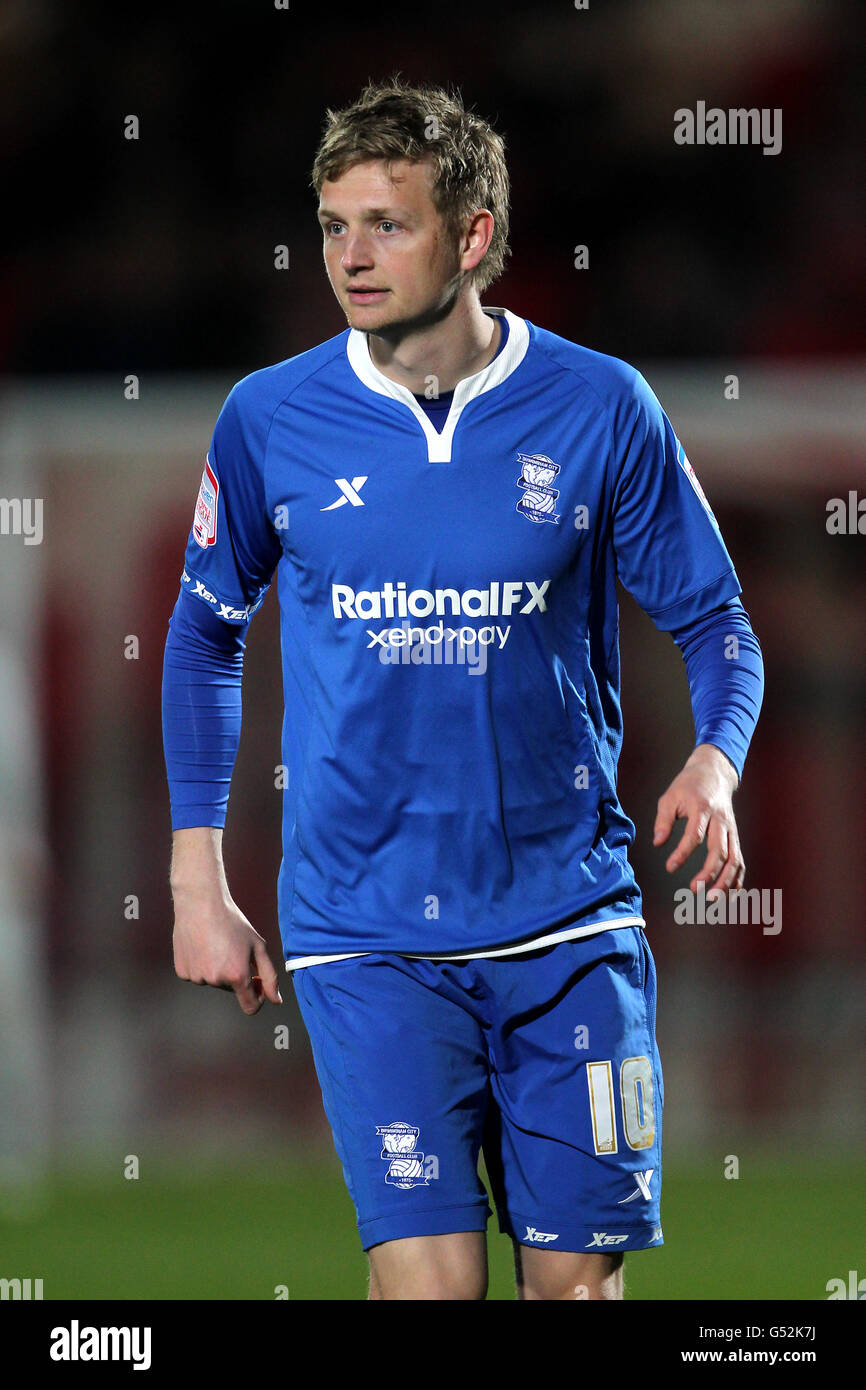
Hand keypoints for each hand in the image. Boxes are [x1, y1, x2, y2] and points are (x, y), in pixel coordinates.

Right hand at [172, 889, 282, 1015]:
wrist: (200, 904)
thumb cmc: (232, 922)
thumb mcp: (258, 946)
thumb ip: (269, 976)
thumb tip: (276, 1000)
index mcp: (237, 975)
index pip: (250, 1007)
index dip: (257, 998)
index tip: (256, 982)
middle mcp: (216, 980)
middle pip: (232, 989)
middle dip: (236, 975)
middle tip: (233, 949)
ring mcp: (197, 977)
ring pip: (214, 982)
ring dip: (218, 970)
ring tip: (216, 944)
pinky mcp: (183, 972)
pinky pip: (197, 975)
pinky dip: (201, 966)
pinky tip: (202, 946)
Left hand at [653, 744, 743, 895]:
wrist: (715, 773)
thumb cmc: (688, 786)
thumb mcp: (670, 797)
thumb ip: (663, 820)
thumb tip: (658, 843)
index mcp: (703, 809)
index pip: (696, 834)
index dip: (683, 853)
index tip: (670, 867)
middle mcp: (721, 821)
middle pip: (720, 850)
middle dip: (709, 873)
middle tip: (694, 889)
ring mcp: (731, 830)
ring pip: (735, 859)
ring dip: (726, 881)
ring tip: (712, 899)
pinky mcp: (735, 837)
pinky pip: (740, 860)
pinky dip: (737, 879)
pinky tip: (729, 896)